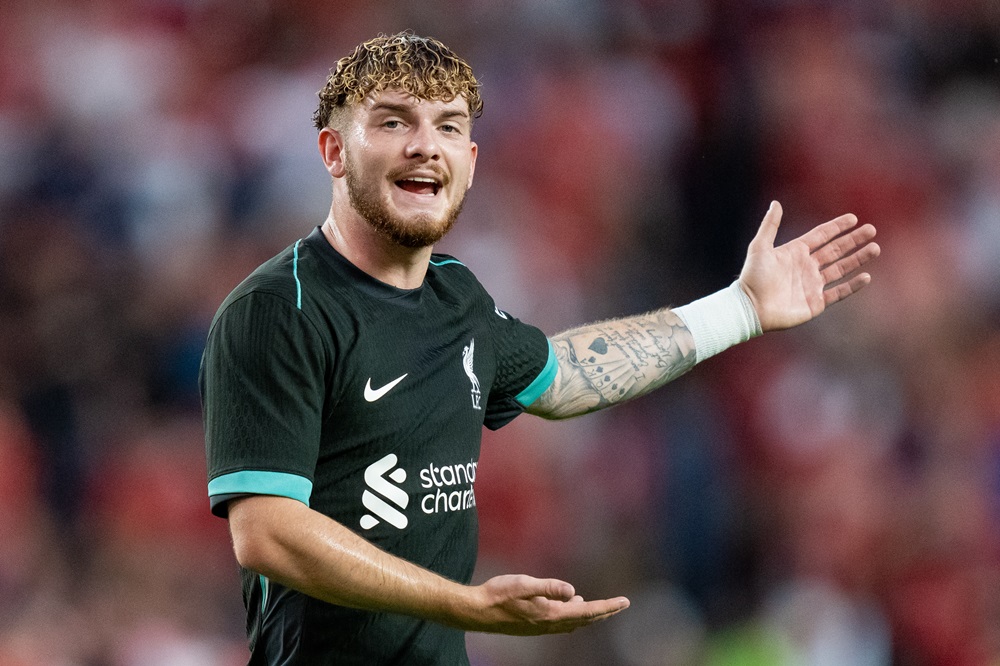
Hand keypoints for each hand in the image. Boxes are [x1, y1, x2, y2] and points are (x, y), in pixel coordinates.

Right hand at [462, 574, 629, 635]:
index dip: (607, 607)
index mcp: (551, 613)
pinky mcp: (534, 625)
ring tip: (601, 607)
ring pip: (574, 623)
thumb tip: (574, 592)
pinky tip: (571, 606)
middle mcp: (550, 623)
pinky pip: (562, 623)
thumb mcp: (525, 584)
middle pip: (585, 620)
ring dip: (590, 615)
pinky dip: (574, 616)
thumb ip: (550, 587)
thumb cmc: (499, 594)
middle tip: (621, 605)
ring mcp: (542, 627)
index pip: (587, 611)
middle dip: (604, 612)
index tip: (625, 602)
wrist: (477, 611)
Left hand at [739, 201, 879, 331]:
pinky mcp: (815, 303)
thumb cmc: (753, 277)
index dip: (837, 227)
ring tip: (875, 248)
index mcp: (795, 252)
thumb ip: (770, 225)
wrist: (751, 307)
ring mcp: (812, 285)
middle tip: (871, 230)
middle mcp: (806, 267)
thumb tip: (775, 203)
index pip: (821, 235)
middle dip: (854, 240)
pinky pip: (838, 293)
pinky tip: (866, 277)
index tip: (853, 218)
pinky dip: (852, 286)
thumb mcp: (759, 247)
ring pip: (841, 269)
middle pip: (836, 250)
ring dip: (858, 259)